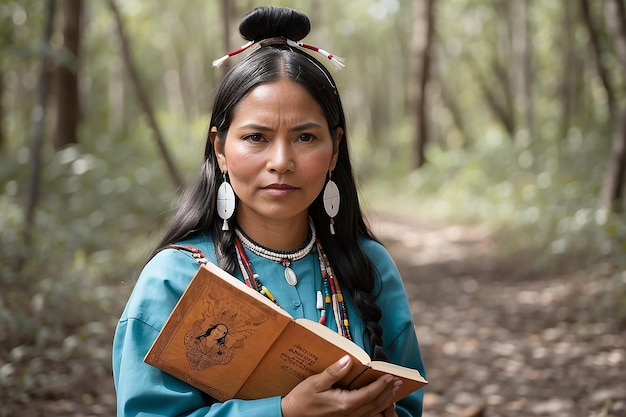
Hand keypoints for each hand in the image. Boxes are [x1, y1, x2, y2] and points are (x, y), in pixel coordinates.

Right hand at [281, 355, 401, 416]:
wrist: (292, 415)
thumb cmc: (302, 399)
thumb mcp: (316, 382)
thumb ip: (333, 372)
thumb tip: (348, 360)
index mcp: (344, 403)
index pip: (369, 393)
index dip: (382, 384)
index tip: (391, 375)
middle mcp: (349, 413)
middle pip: (375, 404)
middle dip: (387, 392)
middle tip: (397, 381)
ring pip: (372, 411)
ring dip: (384, 400)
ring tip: (392, 390)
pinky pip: (365, 415)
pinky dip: (376, 409)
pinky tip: (379, 403)